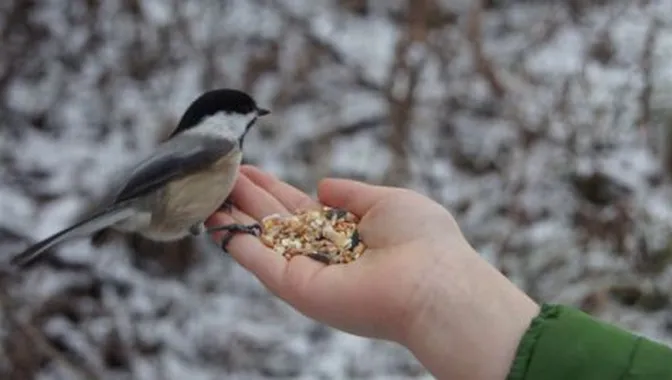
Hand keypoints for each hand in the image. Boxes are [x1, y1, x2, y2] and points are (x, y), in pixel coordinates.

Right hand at [206, 165, 470, 341]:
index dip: (272, 188)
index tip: (248, 169)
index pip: (299, 208)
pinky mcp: (299, 289)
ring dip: (233, 215)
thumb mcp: (386, 201)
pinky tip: (213, 220)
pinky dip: (236, 241)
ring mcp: (310, 273)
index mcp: (346, 234)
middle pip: (275, 221)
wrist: (434, 283)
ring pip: (263, 239)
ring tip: (206, 190)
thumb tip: (322, 185)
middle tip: (218, 173)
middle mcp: (324, 254)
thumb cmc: (423, 240)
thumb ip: (351, 194)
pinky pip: (260, 262)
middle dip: (247, 197)